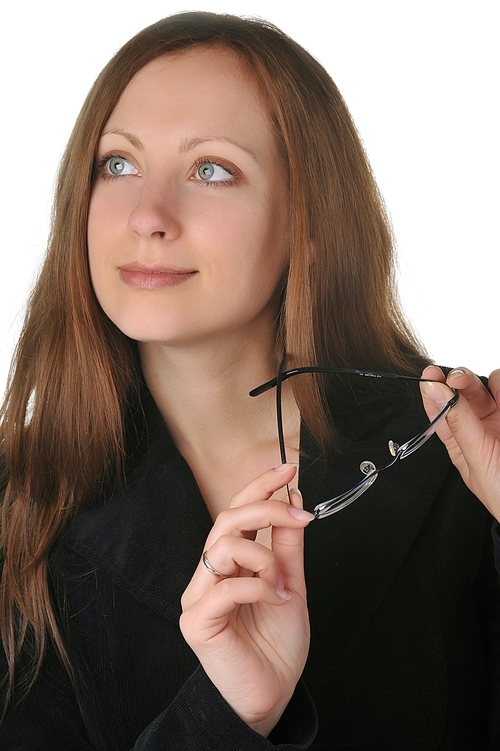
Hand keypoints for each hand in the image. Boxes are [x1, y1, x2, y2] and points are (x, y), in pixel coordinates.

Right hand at [180, 464, 313, 735]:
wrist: (271, 696)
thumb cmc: (276, 646)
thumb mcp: (290, 585)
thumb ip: (286, 547)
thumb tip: (293, 503)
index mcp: (227, 564)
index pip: (235, 512)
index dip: (259, 487)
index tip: (287, 469)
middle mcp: (207, 575)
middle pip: (226, 519)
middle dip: (265, 508)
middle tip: (298, 514)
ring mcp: (198, 596)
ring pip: (223, 546)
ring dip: (262, 557)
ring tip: (278, 584)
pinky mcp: (196, 621)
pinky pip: (226, 586)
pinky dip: (256, 586)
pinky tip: (269, 600)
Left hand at [420, 365, 499, 520]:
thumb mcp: (477, 458)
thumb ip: (458, 423)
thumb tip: (435, 392)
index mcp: (461, 440)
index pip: (440, 409)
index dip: (433, 389)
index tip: (430, 376)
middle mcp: (482, 426)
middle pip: (467, 391)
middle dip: (461, 380)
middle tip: (459, 379)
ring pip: (494, 385)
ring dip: (492, 382)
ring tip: (496, 392)